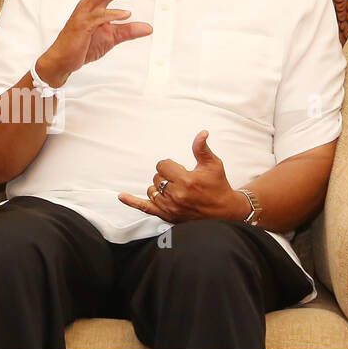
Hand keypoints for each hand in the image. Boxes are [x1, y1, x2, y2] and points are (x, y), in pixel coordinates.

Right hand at [34, 0, 152, 86]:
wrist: (63, 59)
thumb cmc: (83, 45)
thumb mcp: (111, 37)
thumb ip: (128, 31)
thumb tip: (148, 28)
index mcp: (93, 5)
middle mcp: (87, 6)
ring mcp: (83, 15)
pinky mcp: (82, 26)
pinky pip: (98, 16)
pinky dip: (113, 13)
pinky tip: (126, 14)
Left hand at [118, 130, 248, 222]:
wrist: (226, 211)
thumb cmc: (218, 186)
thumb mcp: (212, 165)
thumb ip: (201, 149)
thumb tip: (202, 133)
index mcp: (186, 180)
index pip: (162, 165)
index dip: (170, 166)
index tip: (181, 170)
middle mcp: (176, 195)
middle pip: (156, 177)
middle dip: (167, 176)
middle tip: (181, 181)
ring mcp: (171, 207)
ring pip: (152, 190)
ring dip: (160, 188)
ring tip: (175, 190)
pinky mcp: (167, 216)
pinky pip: (145, 208)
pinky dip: (132, 202)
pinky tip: (121, 196)